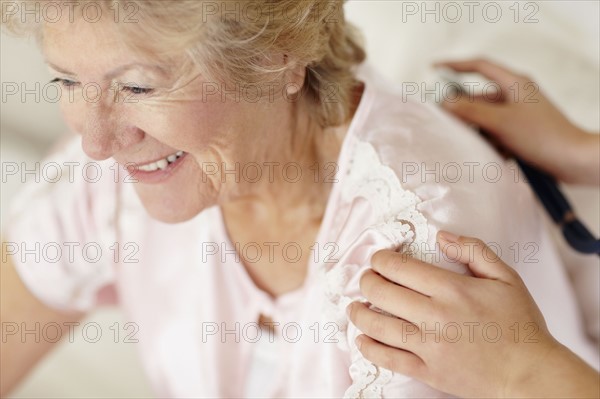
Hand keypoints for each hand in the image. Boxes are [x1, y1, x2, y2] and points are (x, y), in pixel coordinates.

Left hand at [346, 231, 598, 397]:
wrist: (530, 374)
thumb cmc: (520, 324)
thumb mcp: (506, 277)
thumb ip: (474, 250)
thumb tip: (441, 236)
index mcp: (452, 289)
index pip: (400, 267)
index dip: (381, 259)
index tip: (377, 258)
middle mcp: (435, 316)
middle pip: (382, 292)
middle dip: (366, 281)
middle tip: (365, 279)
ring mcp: (430, 346)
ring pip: (379, 325)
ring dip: (359, 313)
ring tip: (353, 307)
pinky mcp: (429, 371)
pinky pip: (390, 360)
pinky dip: (370, 349)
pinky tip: (361, 339)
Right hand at [436, 59, 597, 185]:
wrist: (572, 160)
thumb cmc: (542, 136)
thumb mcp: (500, 122)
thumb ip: (470, 110)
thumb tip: (445, 103)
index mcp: (514, 83)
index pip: (479, 66)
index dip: (455, 66)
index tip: (434, 69)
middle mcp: (516, 96)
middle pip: (479, 97)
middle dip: (462, 110)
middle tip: (442, 119)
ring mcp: (519, 115)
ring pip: (485, 118)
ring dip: (476, 130)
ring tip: (469, 142)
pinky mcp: (521, 133)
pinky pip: (495, 133)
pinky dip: (489, 142)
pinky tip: (490, 153)